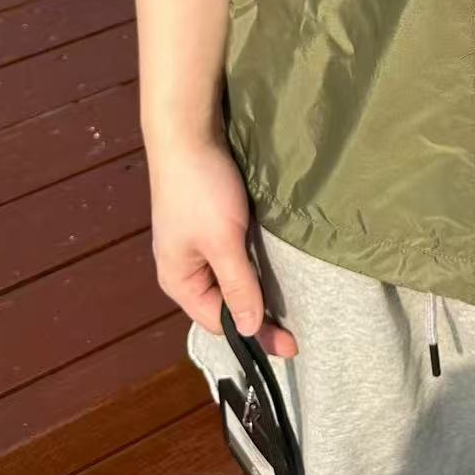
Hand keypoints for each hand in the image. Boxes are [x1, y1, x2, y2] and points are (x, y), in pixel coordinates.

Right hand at [147, 132, 297, 358]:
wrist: (187, 132)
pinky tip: (272, 263)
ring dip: (256, 287)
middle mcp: (184, 267)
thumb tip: (249, 330)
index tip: (293, 342)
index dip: (256, 333)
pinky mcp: (208, 221)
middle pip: (224, 303)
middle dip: (257, 313)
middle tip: (296, 327)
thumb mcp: (224, 241)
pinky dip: (252, 263)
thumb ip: (238, 285)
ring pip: (230, 278)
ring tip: (289, 301)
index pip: (220, 321)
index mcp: (179, 280)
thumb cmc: (201, 190)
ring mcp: (195, 243)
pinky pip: (232, 254)